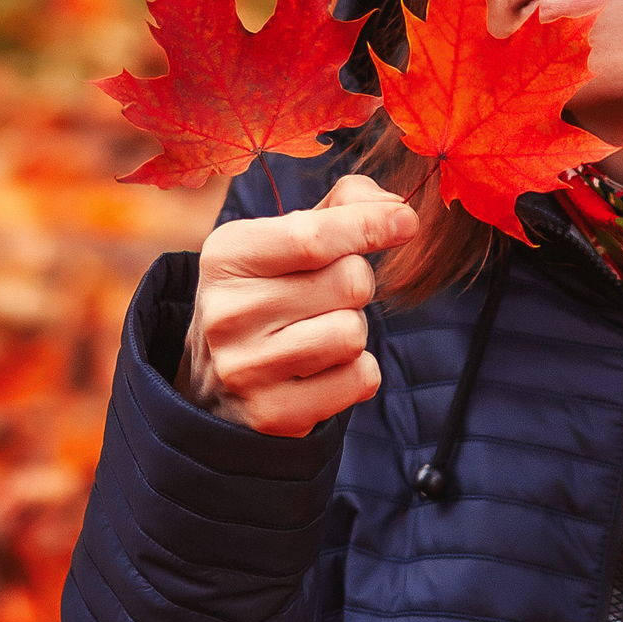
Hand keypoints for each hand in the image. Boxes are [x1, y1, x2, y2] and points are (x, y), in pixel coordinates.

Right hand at [177, 174, 417, 435]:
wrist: (217, 386)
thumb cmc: (267, 296)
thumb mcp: (282, 240)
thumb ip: (340, 208)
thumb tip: (396, 207)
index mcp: (226, 256)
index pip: (314, 237)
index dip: (371, 225)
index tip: (405, 221)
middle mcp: (227, 312)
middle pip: (349, 282)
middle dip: (356, 285)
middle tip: (325, 297)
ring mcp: (246, 368)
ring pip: (354, 332)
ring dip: (353, 330)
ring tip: (317, 334)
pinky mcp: (273, 414)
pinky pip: (360, 378)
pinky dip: (357, 372)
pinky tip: (321, 372)